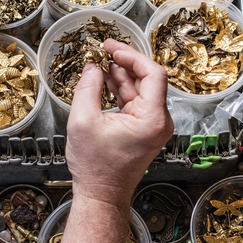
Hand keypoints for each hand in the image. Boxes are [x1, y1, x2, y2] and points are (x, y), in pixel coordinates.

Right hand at [66, 41, 172, 207]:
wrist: (101, 194)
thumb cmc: (95, 167)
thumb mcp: (83, 121)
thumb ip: (88, 87)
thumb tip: (92, 65)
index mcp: (153, 119)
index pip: (153, 74)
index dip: (132, 56)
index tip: (111, 48)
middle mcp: (159, 121)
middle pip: (148, 79)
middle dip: (124, 63)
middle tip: (102, 51)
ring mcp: (153, 125)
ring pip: (141, 89)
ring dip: (121, 75)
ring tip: (99, 62)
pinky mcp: (144, 129)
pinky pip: (135, 101)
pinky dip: (120, 89)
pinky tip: (103, 79)